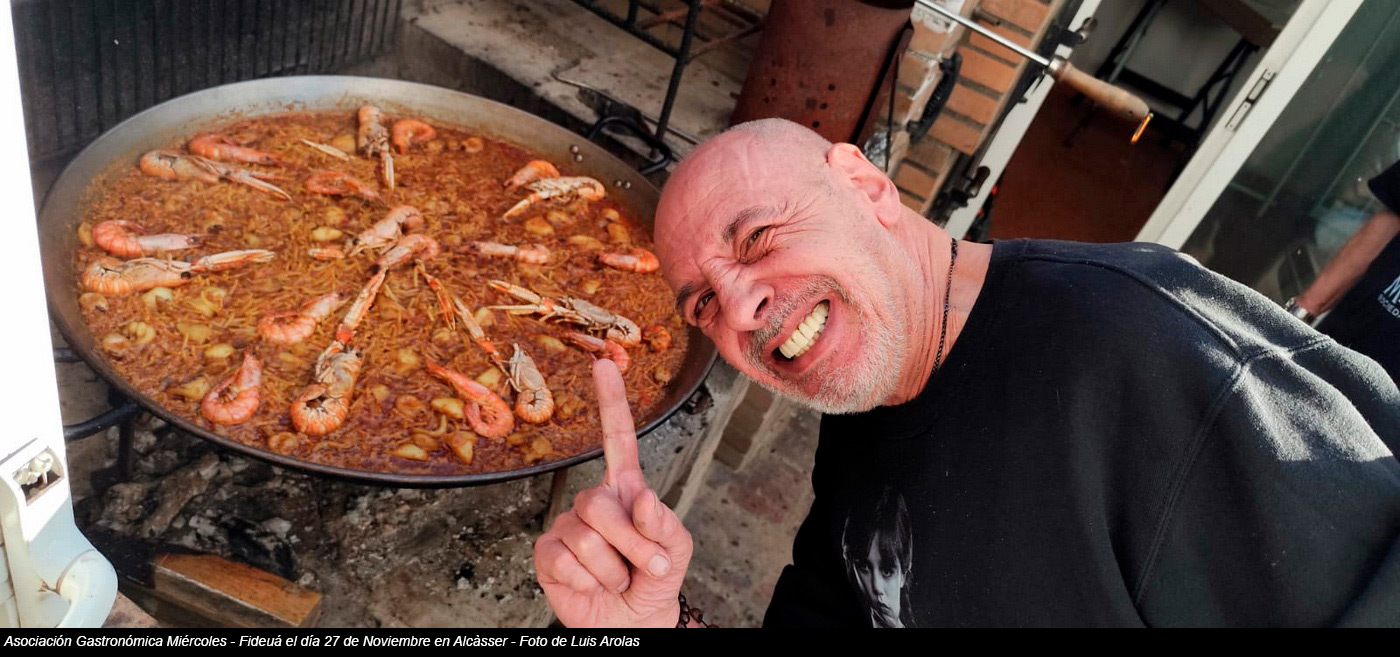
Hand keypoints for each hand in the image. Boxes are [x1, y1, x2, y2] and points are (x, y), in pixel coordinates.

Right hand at [533, 359, 692, 626]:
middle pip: (600, 503)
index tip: (604, 364)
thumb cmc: (653, 582)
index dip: (611, 403)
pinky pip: (566, 559)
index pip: (617, 440)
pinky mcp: (547, 554)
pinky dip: (589, 580)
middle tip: (647, 567)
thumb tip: (640, 499)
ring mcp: (566, 526)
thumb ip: (664, 525)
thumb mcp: (675, 552)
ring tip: (620, 580)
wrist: (632, 625)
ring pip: (586, 537)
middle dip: (632, 543)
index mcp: (625, 490)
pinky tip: (593, 585)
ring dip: (613, 567)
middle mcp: (592, 502)